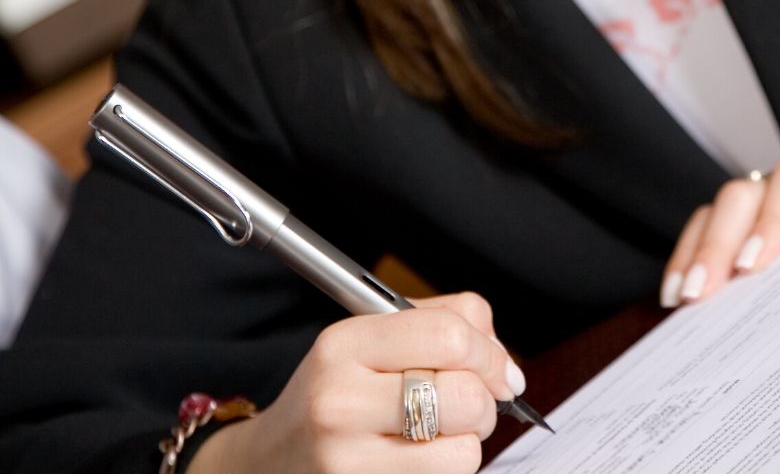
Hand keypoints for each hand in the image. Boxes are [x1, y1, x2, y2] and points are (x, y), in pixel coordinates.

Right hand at [188, 292, 523, 473]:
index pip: (449, 335)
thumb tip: (504, 361)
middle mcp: (340, 402)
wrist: (270, 460)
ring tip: (438, 433)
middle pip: (466, 396)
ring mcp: (348, 461)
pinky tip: (417, 458)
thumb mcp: (371, 339)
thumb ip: (442, 323)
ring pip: (464, 451)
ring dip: (466, 442)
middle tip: (472, 403)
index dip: (490, 353)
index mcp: (344, 345)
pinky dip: (446, 468)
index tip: (498, 368)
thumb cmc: (336, 392)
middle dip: (486, 401)